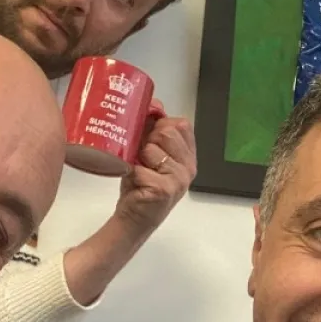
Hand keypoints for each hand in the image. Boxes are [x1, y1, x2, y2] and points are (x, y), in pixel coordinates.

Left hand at [115, 111, 196, 237]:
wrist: (134, 219)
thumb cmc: (141, 185)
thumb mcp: (148, 153)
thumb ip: (152, 128)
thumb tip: (152, 102)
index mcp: (188, 155)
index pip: (181, 124)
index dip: (161, 125)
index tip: (149, 137)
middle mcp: (189, 166)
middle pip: (166, 131)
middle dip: (147, 140)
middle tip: (141, 157)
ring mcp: (179, 178)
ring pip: (152, 148)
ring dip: (138, 157)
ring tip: (139, 170)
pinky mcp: (165, 189)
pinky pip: (141, 167)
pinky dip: (131, 172)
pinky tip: (135, 182)